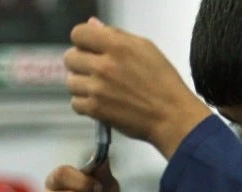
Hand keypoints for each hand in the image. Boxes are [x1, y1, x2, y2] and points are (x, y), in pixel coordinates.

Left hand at [65, 17, 213, 158]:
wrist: (171, 115)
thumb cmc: (163, 82)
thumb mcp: (145, 48)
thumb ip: (116, 35)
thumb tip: (93, 25)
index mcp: (117, 45)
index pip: (79, 34)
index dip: (82, 41)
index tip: (88, 48)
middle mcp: (104, 65)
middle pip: (70, 57)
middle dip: (80, 63)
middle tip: (95, 70)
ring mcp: (98, 88)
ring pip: (71, 82)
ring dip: (82, 85)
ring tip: (100, 88)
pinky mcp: (96, 109)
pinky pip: (75, 103)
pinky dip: (85, 104)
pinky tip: (100, 102)